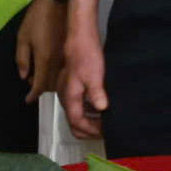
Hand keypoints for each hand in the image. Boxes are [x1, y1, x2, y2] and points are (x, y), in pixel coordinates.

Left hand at [16, 0, 67, 102]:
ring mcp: (67, 58)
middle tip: (30, 81)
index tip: (27, 100)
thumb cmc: (37, 18)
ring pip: (59, 80)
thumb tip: (24, 77)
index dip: (32, 95)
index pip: (39, 86)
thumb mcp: (23, 37)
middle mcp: (58, 63)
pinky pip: (65, 71)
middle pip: (51, 86)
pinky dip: (57, 74)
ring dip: (49, 82)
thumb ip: (22, 60)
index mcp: (45, 60)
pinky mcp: (71, 52)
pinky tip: (50, 66)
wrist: (58, 2)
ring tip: (38, 74)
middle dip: (40, 88)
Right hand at [61, 23, 106, 138]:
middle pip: (74, 124)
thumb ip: (96, 93)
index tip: (105, 132)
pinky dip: (88, 111)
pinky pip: (77, 106)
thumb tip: (102, 109)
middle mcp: (65, 97)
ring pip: (75, 115)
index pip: (77, 123)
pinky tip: (100, 107)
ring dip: (89, 121)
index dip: (91, 131)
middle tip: (105, 131)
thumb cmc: (86, 54)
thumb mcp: (94, 75)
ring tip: (105, 121)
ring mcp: (67, 92)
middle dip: (89, 131)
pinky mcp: (71, 87)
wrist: (79, 38)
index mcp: (70, 97)